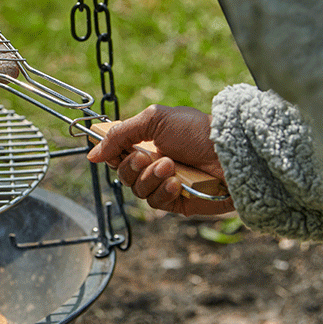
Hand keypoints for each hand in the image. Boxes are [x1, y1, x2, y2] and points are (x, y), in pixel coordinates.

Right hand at [87, 104, 234, 215]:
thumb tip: (92, 154)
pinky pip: (155, 203)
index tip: (113, 151)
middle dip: (132, 166)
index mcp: (147, 142)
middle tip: (147, 157)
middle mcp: (153, 163)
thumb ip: (119, 134)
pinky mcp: (178, 203)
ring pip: (137, 190)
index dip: (111, 154)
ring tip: (170, 167)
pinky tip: (177, 183)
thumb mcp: (153, 120)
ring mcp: (165, 183)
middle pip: (122, 174)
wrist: (230, 152)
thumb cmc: (196, 130)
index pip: (116, 153)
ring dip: (150, 178)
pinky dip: (163, 192)